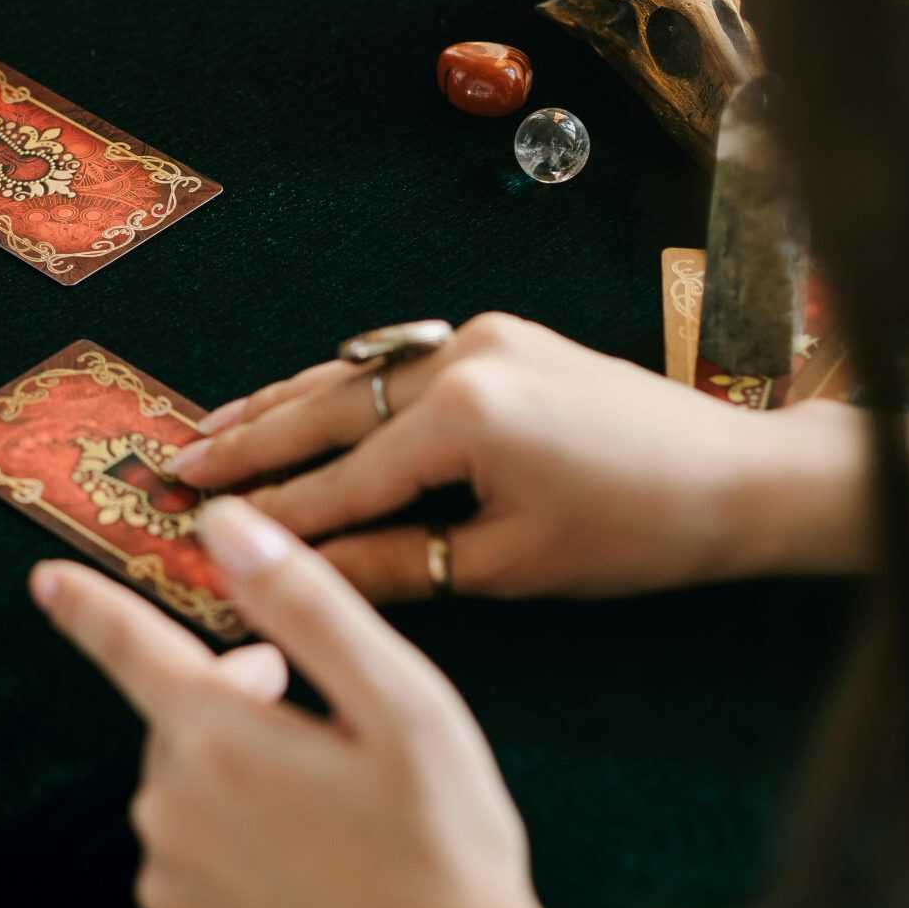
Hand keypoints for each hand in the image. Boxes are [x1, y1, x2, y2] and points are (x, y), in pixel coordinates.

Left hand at [33, 497, 633, 907]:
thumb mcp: (402, 705)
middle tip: (331, 748)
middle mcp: (169, 810)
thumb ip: (304, 603)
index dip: (88, 606)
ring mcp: (168, 891)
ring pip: (189, 807)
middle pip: (181, 730)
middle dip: (238, 717)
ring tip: (334, 835)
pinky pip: (193, 884)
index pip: (131, 646)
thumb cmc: (441, 854)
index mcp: (217, 736)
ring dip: (241, 800)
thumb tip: (225, 523)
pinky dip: (236, 874)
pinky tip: (307, 892)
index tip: (44, 580)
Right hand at [169, 313, 857, 600]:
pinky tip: (293, 404)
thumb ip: (395, 561)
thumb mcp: (508, 565)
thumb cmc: (636, 533)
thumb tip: (301, 574)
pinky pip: (393, 362)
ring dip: (279, 404)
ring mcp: (477, 333)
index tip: (197, 532)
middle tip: (169, 463)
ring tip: (205, 427)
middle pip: (327, 406)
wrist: (739, 475)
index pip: (341, 477)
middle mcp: (459, 354)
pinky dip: (338, 389)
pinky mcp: (496, 332)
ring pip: (352, 373)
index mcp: (465, 415)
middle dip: (247, 440)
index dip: (270, 514)